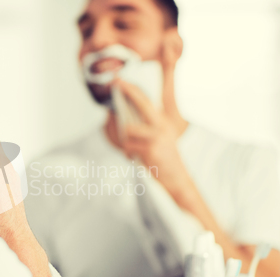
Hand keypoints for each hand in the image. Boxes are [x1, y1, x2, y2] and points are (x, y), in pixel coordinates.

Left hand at [118, 79, 191, 194]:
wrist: (177, 179)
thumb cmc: (163, 160)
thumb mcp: (158, 140)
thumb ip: (143, 129)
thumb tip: (119, 121)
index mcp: (162, 122)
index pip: (146, 100)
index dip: (132, 89)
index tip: (119, 80)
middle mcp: (162, 125)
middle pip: (142, 103)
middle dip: (128, 91)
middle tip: (116, 82)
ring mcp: (158, 136)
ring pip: (129, 129)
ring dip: (124, 141)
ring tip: (131, 151)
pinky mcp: (151, 148)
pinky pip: (129, 146)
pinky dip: (128, 154)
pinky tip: (135, 159)